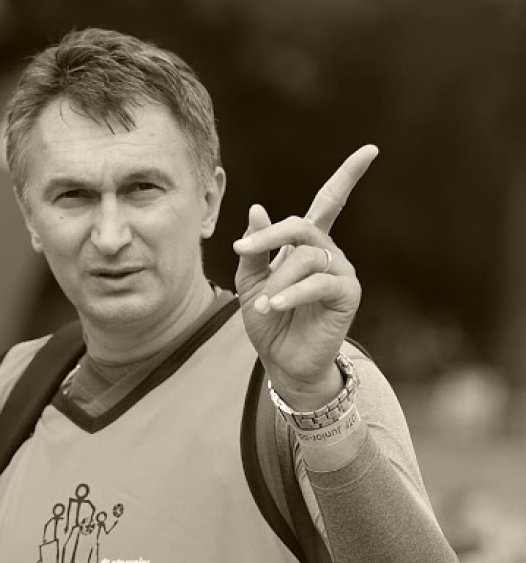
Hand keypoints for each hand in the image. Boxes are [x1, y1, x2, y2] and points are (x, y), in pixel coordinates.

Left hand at [233, 145, 377, 404]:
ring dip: (278, 280)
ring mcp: (341, 273)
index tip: (371, 150)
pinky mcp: (347, 295)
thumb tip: (257, 207)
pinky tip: (273, 306)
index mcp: (307, 245)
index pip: (329, 202)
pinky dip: (292, 293)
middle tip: (243, 251)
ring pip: (307, 256)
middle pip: (303, 225)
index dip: (348, 176)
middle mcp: (328, 253)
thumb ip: (254, 249)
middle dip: (270, 235)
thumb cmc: (267, 319)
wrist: (281, 361)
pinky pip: (319, 283)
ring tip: (263, 305)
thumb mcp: (249, 282)